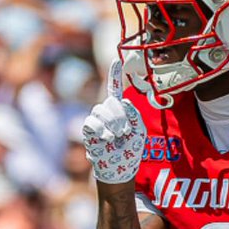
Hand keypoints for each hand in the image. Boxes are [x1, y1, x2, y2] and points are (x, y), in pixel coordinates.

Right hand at [82, 61, 146, 183]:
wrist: (122, 167)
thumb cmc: (130, 150)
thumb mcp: (139, 129)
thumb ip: (134, 113)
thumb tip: (121, 101)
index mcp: (120, 110)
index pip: (115, 89)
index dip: (114, 75)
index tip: (115, 61)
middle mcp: (106, 112)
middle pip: (110, 101)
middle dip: (120, 116)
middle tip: (124, 132)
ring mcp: (96, 121)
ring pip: (100, 109)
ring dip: (112, 123)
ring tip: (116, 137)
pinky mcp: (88, 131)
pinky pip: (91, 121)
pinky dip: (100, 128)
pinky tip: (107, 138)